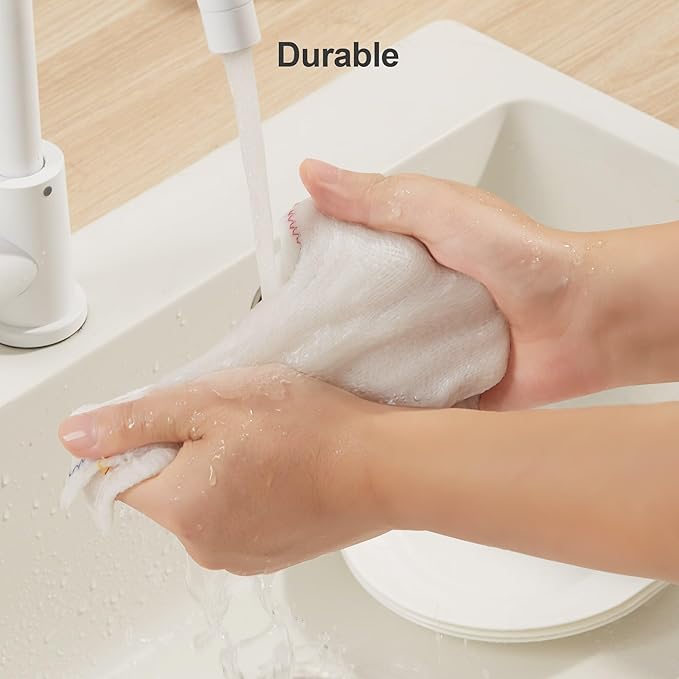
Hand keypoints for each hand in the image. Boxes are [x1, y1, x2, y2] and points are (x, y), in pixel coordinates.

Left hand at [59, 366, 388, 573]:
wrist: (382, 467)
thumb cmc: (310, 431)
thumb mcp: (212, 403)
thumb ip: (136, 421)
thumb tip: (75, 436)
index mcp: (181, 508)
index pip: (121, 474)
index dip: (147, 434)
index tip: (185, 415)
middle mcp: (204, 545)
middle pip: (164, 487)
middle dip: (187, 449)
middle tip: (236, 421)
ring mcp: (241, 554)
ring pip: (203, 499)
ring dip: (220, 467)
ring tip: (267, 442)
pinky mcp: (271, 553)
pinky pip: (236, 514)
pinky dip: (249, 488)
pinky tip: (282, 465)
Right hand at [301, 159, 610, 409]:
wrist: (580, 319)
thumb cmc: (521, 255)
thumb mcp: (440, 209)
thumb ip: (375, 196)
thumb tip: (312, 173)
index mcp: (404, 254)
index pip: (338, 261)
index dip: (306, 273)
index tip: (276, 290)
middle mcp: (409, 299)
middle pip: (346, 315)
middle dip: (318, 329)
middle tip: (282, 347)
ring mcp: (423, 343)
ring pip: (367, 358)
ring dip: (345, 368)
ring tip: (302, 384)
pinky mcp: (439, 383)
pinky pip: (398, 396)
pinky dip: (378, 401)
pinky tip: (347, 412)